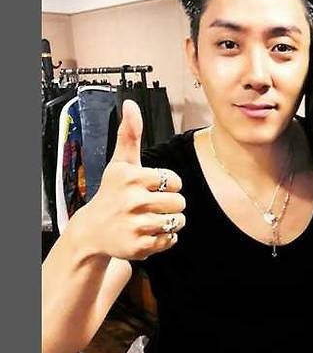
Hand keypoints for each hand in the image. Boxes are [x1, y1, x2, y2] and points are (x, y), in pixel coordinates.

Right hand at [71, 100, 185, 259]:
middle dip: (171, 204)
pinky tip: (147, 233)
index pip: (175, 180)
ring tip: (151, 219)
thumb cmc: (113, 192)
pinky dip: (164, 238)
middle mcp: (133, 201)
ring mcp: (135, 226)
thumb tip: (130, 104)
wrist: (93, 230)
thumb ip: (130, 134)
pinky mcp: (139, 247)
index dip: (168, 184)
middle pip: (180, 202)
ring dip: (170, 221)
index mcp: (133, 178)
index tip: (153, 187)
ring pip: (178, 222)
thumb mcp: (121, 163)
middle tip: (152, 205)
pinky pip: (171, 240)